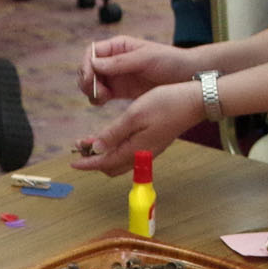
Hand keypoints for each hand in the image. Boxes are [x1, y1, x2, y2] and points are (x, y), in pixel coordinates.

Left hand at [69, 82, 203, 174]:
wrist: (195, 101)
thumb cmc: (166, 103)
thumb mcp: (135, 115)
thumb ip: (114, 133)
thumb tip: (95, 148)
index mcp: (136, 149)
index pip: (105, 163)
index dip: (87, 163)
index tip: (72, 162)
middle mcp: (143, 155)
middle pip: (112, 166)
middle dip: (94, 160)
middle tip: (79, 147)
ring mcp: (150, 150)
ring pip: (121, 160)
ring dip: (104, 154)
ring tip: (90, 141)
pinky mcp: (154, 143)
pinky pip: (129, 153)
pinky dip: (116, 148)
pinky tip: (111, 136)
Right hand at [78, 37, 195, 105]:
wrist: (188, 76)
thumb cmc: (170, 61)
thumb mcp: (146, 58)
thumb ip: (120, 62)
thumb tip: (94, 64)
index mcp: (118, 46)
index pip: (92, 52)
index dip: (86, 65)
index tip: (89, 78)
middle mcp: (114, 60)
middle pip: (88, 68)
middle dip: (87, 80)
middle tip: (99, 92)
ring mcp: (116, 76)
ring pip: (92, 83)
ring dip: (91, 91)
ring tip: (103, 98)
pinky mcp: (120, 91)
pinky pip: (101, 94)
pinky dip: (97, 98)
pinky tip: (103, 102)